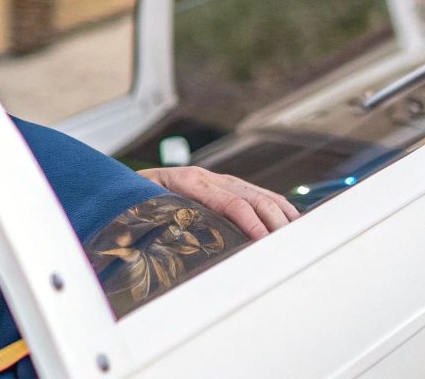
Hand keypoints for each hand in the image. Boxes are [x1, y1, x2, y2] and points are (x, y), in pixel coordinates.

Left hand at [136, 165, 300, 238]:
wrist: (125, 180)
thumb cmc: (133, 198)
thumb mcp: (143, 207)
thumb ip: (162, 218)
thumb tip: (184, 239)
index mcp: (189, 181)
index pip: (232, 203)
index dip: (252, 223)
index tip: (266, 242)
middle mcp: (209, 178)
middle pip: (253, 197)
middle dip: (275, 222)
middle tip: (291, 246)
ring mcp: (219, 180)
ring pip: (260, 194)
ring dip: (282, 214)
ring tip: (299, 237)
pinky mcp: (224, 186)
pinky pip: (257, 195)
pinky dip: (277, 208)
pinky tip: (290, 223)